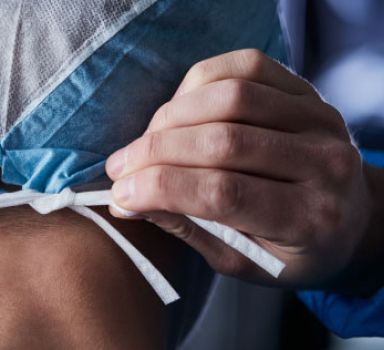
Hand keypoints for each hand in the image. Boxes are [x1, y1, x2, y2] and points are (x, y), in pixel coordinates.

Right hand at [106, 49, 383, 293]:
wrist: (350, 219)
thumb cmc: (289, 250)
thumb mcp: (239, 261)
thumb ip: (186, 227)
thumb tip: (127, 199)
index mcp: (309, 220)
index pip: (223, 193)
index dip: (160, 188)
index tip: (120, 193)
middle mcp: (324, 164)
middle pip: (223, 141)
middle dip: (155, 152)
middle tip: (119, 167)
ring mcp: (319, 119)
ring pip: (230, 98)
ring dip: (171, 118)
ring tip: (146, 142)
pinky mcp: (307, 91)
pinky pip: (244, 68)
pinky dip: (198, 85)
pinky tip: (178, 112)